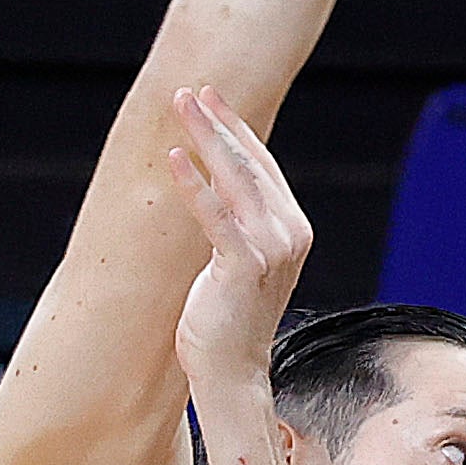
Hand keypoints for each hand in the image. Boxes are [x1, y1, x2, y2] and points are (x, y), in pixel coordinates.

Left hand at [161, 85, 318, 407]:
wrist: (232, 373)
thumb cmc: (225, 321)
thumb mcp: (237, 262)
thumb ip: (237, 226)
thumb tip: (214, 190)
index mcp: (292, 229)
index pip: (263, 167)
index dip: (236, 131)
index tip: (209, 100)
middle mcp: (290, 233)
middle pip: (250, 163)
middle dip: (218, 123)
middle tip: (188, 91)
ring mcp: (272, 249)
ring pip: (235, 179)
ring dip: (204, 138)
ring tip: (179, 107)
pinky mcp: (245, 265)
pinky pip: (216, 214)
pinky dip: (193, 184)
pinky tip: (173, 159)